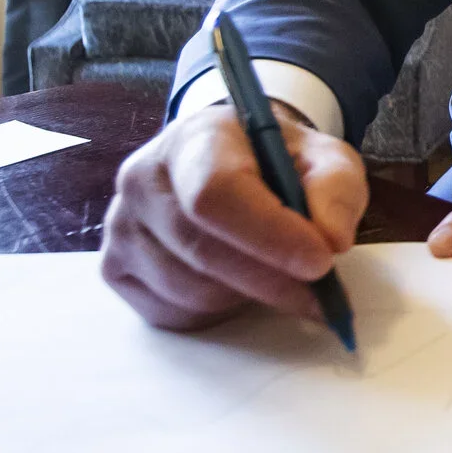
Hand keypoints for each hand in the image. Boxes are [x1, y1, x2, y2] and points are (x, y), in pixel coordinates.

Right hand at [100, 104, 368, 329]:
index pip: (216, 193)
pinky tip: (236, 282)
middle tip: (322, 296)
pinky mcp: (115, 269)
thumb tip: (330, 240)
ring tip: (276, 275)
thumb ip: (336, 189)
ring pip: (189, 290)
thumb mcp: (322, 157)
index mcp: (192, 140)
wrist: (227, 165)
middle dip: (270, 280)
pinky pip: (172, 312)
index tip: (320, 262)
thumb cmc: (275, 163)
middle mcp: (142, 179)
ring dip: (247, 297)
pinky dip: (217, 312)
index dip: (269, 235)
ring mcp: (121, 227)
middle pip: (201, 250)